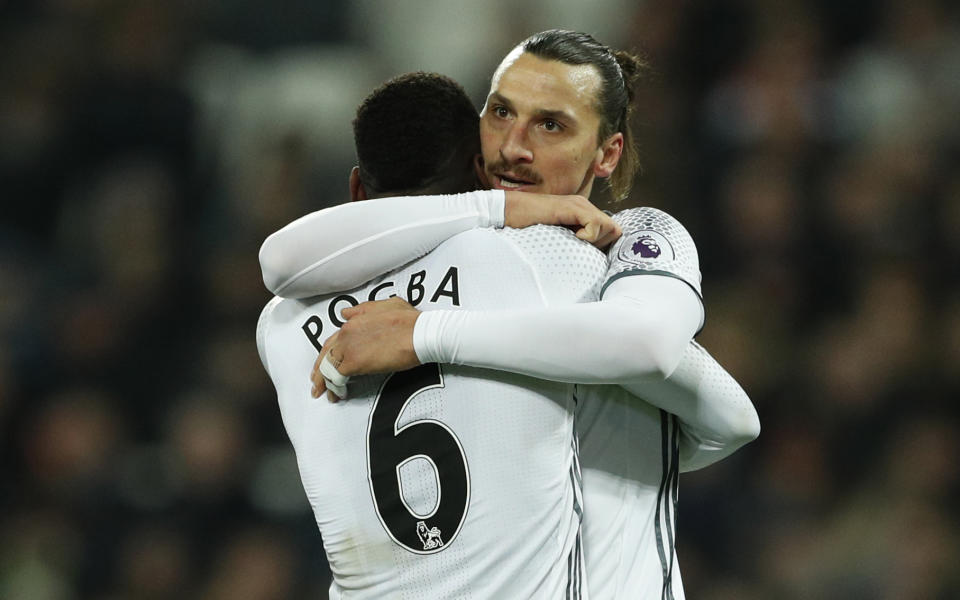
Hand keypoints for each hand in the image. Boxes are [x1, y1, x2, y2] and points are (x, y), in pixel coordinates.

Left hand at [310, 297, 422, 401]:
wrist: (420, 333)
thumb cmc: (410, 321)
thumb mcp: (386, 305)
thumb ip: (363, 310)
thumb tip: (346, 313)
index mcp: (354, 320)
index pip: (334, 340)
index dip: (328, 354)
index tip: (326, 363)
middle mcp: (347, 332)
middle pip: (326, 354)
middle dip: (319, 370)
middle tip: (317, 383)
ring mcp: (349, 347)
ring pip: (328, 367)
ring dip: (325, 382)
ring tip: (326, 394)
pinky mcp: (355, 363)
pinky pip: (337, 377)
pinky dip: (335, 388)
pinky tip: (338, 395)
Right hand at [503, 191, 620, 248]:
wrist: (509, 212)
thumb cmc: (527, 228)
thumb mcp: (556, 237)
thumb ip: (572, 243)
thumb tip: (586, 263)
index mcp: (583, 214)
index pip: (611, 231)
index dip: (603, 246)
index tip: (587, 254)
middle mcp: (585, 207)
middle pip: (615, 230)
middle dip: (603, 244)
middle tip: (583, 248)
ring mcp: (580, 205)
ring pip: (609, 227)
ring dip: (596, 240)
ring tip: (575, 242)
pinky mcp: (572, 207)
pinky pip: (595, 223)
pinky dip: (588, 236)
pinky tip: (572, 237)